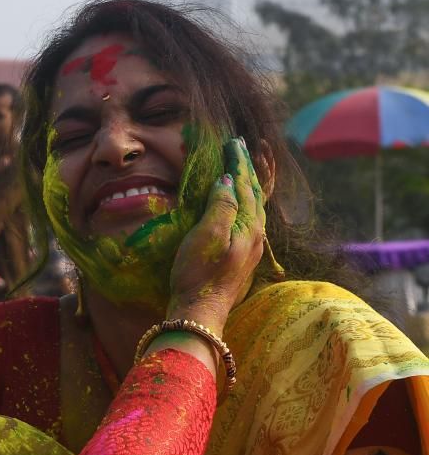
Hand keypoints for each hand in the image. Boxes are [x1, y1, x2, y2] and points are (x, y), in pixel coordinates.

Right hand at [167, 136, 265, 334]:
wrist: (200, 313)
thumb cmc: (199, 273)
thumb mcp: (207, 234)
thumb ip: (221, 204)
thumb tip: (227, 179)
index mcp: (249, 225)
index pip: (245, 184)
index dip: (239, 162)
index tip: (233, 142)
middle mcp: (255, 234)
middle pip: (256, 193)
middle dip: (250, 169)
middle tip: (246, 148)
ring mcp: (249, 248)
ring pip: (254, 207)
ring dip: (249, 185)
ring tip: (246, 170)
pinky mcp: (240, 258)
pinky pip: (248, 220)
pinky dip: (245, 203)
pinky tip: (240, 207)